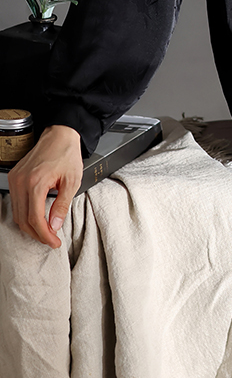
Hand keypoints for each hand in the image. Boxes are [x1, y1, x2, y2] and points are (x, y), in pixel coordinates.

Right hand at [7, 125, 83, 247]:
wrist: (59, 135)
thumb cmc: (67, 154)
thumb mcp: (72, 181)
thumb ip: (62, 205)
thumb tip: (55, 225)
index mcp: (35, 182)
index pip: (35, 219)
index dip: (44, 235)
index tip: (54, 242)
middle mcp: (21, 182)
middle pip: (23, 219)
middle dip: (37, 234)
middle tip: (51, 240)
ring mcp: (15, 179)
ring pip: (16, 213)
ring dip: (30, 226)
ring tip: (46, 231)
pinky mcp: (14, 177)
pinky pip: (15, 203)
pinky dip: (25, 214)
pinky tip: (37, 218)